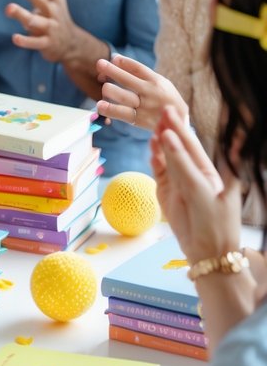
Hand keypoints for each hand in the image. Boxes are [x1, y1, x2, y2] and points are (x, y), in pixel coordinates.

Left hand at [6, 0, 80, 64]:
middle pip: (40, 0)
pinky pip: (34, 42)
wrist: (71, 44)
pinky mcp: (46, 43)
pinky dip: (25, 40)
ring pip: (34, 21)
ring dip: (21, 15)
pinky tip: (15, 38)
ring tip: (9, 8)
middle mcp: (52, 11)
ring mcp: (50, 27)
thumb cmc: (58, 15)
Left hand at [96, 53, 188, 131]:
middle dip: (112, 70)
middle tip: (99, 63)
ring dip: (110, 90)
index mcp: (156, 81)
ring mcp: (144, 106)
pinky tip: (100, 106)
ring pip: (123, 97)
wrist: (179, 123)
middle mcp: (150, 92)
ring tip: (103, 86)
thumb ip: (142, 75)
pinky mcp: (139, 120)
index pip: (138, 68)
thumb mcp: (162, 84)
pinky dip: (110, 110)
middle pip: (127, 79)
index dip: (124, 62)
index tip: (113, 58)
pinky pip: (122, 114)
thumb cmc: (166, 100)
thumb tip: (117, 62)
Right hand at [149, 105, 240, 262]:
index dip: (182, 128)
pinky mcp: (166, 194)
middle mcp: (194, 174)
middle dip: (170, 130)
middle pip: (179, 148)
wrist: (207, 255)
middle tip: (161, 110)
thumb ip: (183, 164)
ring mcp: (179, 183)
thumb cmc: (214, 224)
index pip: (193, 145)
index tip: (172, 110)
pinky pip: (159, 172)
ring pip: (168, 158)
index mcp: (208, 171)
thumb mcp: (200, 192)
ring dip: (161, 143)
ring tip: (154, 127)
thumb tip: (171, 138)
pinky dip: (155, 160)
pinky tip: (151, 148)